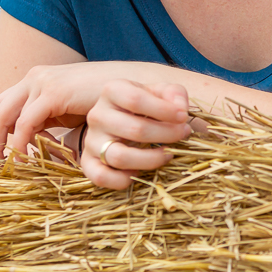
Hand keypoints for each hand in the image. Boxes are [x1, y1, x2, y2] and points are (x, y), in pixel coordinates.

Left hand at [0, 61, 116, 162]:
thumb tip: (32, 146)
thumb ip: (48, 123)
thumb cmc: (106, 104)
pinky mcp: (54, 92)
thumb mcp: (68, 113)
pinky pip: (26, 123)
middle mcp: (34, 78)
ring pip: (4, 116)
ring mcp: (43, 82)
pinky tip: (23, 161)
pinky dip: (20, 144)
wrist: (135, 89)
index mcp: (36, 82)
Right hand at [83, 79, 207, 189]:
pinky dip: (122, 180)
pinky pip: (101, 177)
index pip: (136, 99)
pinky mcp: (88, 162)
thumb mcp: (160, 92)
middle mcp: (97, 115)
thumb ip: (174, 94)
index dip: (164, 110)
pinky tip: (140, 173)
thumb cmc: (144, 105)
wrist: (118, 119)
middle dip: (166, 134)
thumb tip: (180, 110)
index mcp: (113, 91)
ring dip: (151, 160)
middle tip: (183, 134)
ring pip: (119, 157)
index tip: (183, 117)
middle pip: (134, 129)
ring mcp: (91, 140)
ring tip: (168, 154)